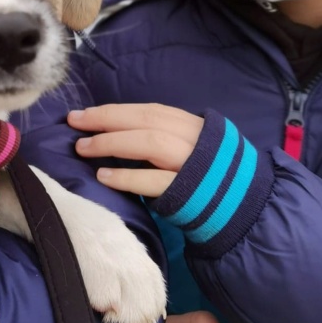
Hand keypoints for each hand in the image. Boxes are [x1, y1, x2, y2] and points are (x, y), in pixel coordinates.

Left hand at [69, 102, 203, 197]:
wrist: (247, 211)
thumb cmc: (211, 179)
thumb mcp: (193, 149)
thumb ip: (165, 138)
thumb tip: (118, 131)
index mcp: (194, 127)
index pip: (150, 111)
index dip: (115, 110)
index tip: (84, 113)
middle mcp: (195, 140)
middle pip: (147, 121)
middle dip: (106, 119)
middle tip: (74, 122)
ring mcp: (194, 166)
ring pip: (150, 144)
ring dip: (112, 143)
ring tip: (83, 148)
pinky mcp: (190, 193)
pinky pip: (154, 181)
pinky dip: (127, 177)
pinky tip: (103, 176)